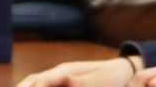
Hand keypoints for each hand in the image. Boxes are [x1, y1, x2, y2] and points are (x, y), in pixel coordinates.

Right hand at [15, 57, 138, 86]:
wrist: (122, 70)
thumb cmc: (112, 77)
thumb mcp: (100, 81)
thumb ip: (82, 83)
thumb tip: (66, 80)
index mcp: (65, 71)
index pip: (40, 81)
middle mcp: (59, 72)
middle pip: (33, 80)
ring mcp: (60, 76)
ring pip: (35, 82)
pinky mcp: (64, 82)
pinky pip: (44, 85)